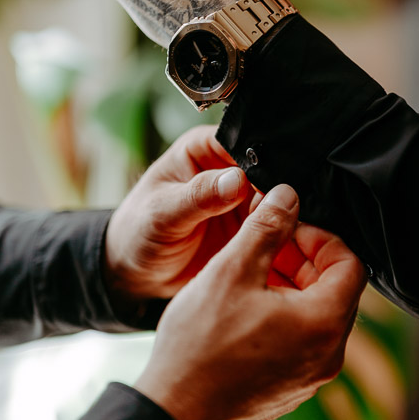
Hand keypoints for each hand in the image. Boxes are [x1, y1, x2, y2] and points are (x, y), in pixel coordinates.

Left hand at [104, 125, 292, 308]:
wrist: (136, 274)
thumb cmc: (138, 233)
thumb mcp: (163, 213)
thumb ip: (199, 196)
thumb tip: (237, 179)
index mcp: (204, 148)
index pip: (246, 145)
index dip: (263, 166)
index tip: (273, 190)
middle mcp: (228, 169)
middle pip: (270, 172)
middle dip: (278, 194)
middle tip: (278, 218)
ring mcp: (243, 199)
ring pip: (279, 200)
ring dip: (283, 217)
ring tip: (281, 236)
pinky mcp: (252, 226)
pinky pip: (278, 226)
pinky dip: (282, 236)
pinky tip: (281, 248)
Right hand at [135, 185, 366, 419]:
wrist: (173, 410)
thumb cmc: (199, 347)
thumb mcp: (232, 270)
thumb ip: (267, 227)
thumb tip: (288, 196)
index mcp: (325, 323)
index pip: (350, 263)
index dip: (319, 236)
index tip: (288, 227)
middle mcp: (329, 354)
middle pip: (336, 288)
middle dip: (303, 258)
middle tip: (268, 244)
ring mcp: (311, 375)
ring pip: (317, 313)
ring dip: (291, 285)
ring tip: (251, 271)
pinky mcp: (291, 386)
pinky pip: (302, 339)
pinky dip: (284, 314)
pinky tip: (246, 305)